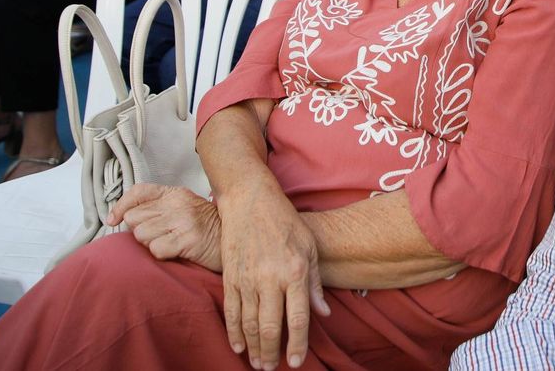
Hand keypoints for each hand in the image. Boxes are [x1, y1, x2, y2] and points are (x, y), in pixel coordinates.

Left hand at [110, 183, 223, 272]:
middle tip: (159, 236)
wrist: (234, 242)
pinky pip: (156, 249)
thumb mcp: (183, 209)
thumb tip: (123, 218)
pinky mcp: (188, 239)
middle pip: (134, 218)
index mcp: (175, 193)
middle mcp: (178, 203)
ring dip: (150, 244)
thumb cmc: (205, 230)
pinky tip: (177, 252)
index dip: (121, 206)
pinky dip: (162, 255)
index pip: (138, 192)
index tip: (113, 220)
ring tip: (169, 244)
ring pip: (141, 235)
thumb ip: (158, 209)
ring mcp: (184, 220)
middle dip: (140, 232)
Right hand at [217, 188, 330, 370]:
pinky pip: (231, 310)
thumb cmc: (285, 222)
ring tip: (257, 363)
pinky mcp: (230, 276)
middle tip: (271, 368)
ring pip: (249, 323)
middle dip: (271, 352)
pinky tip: (238, 345)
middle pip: (271, 327)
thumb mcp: (310, 247)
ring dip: (253, 347)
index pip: (298, 318)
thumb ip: (316, 283)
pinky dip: (234, 331)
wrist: (250, 200)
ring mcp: (247, 278)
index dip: (298, 344)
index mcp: (295, 272)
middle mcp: (271, 278)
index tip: (296, 362)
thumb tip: (324, 313)